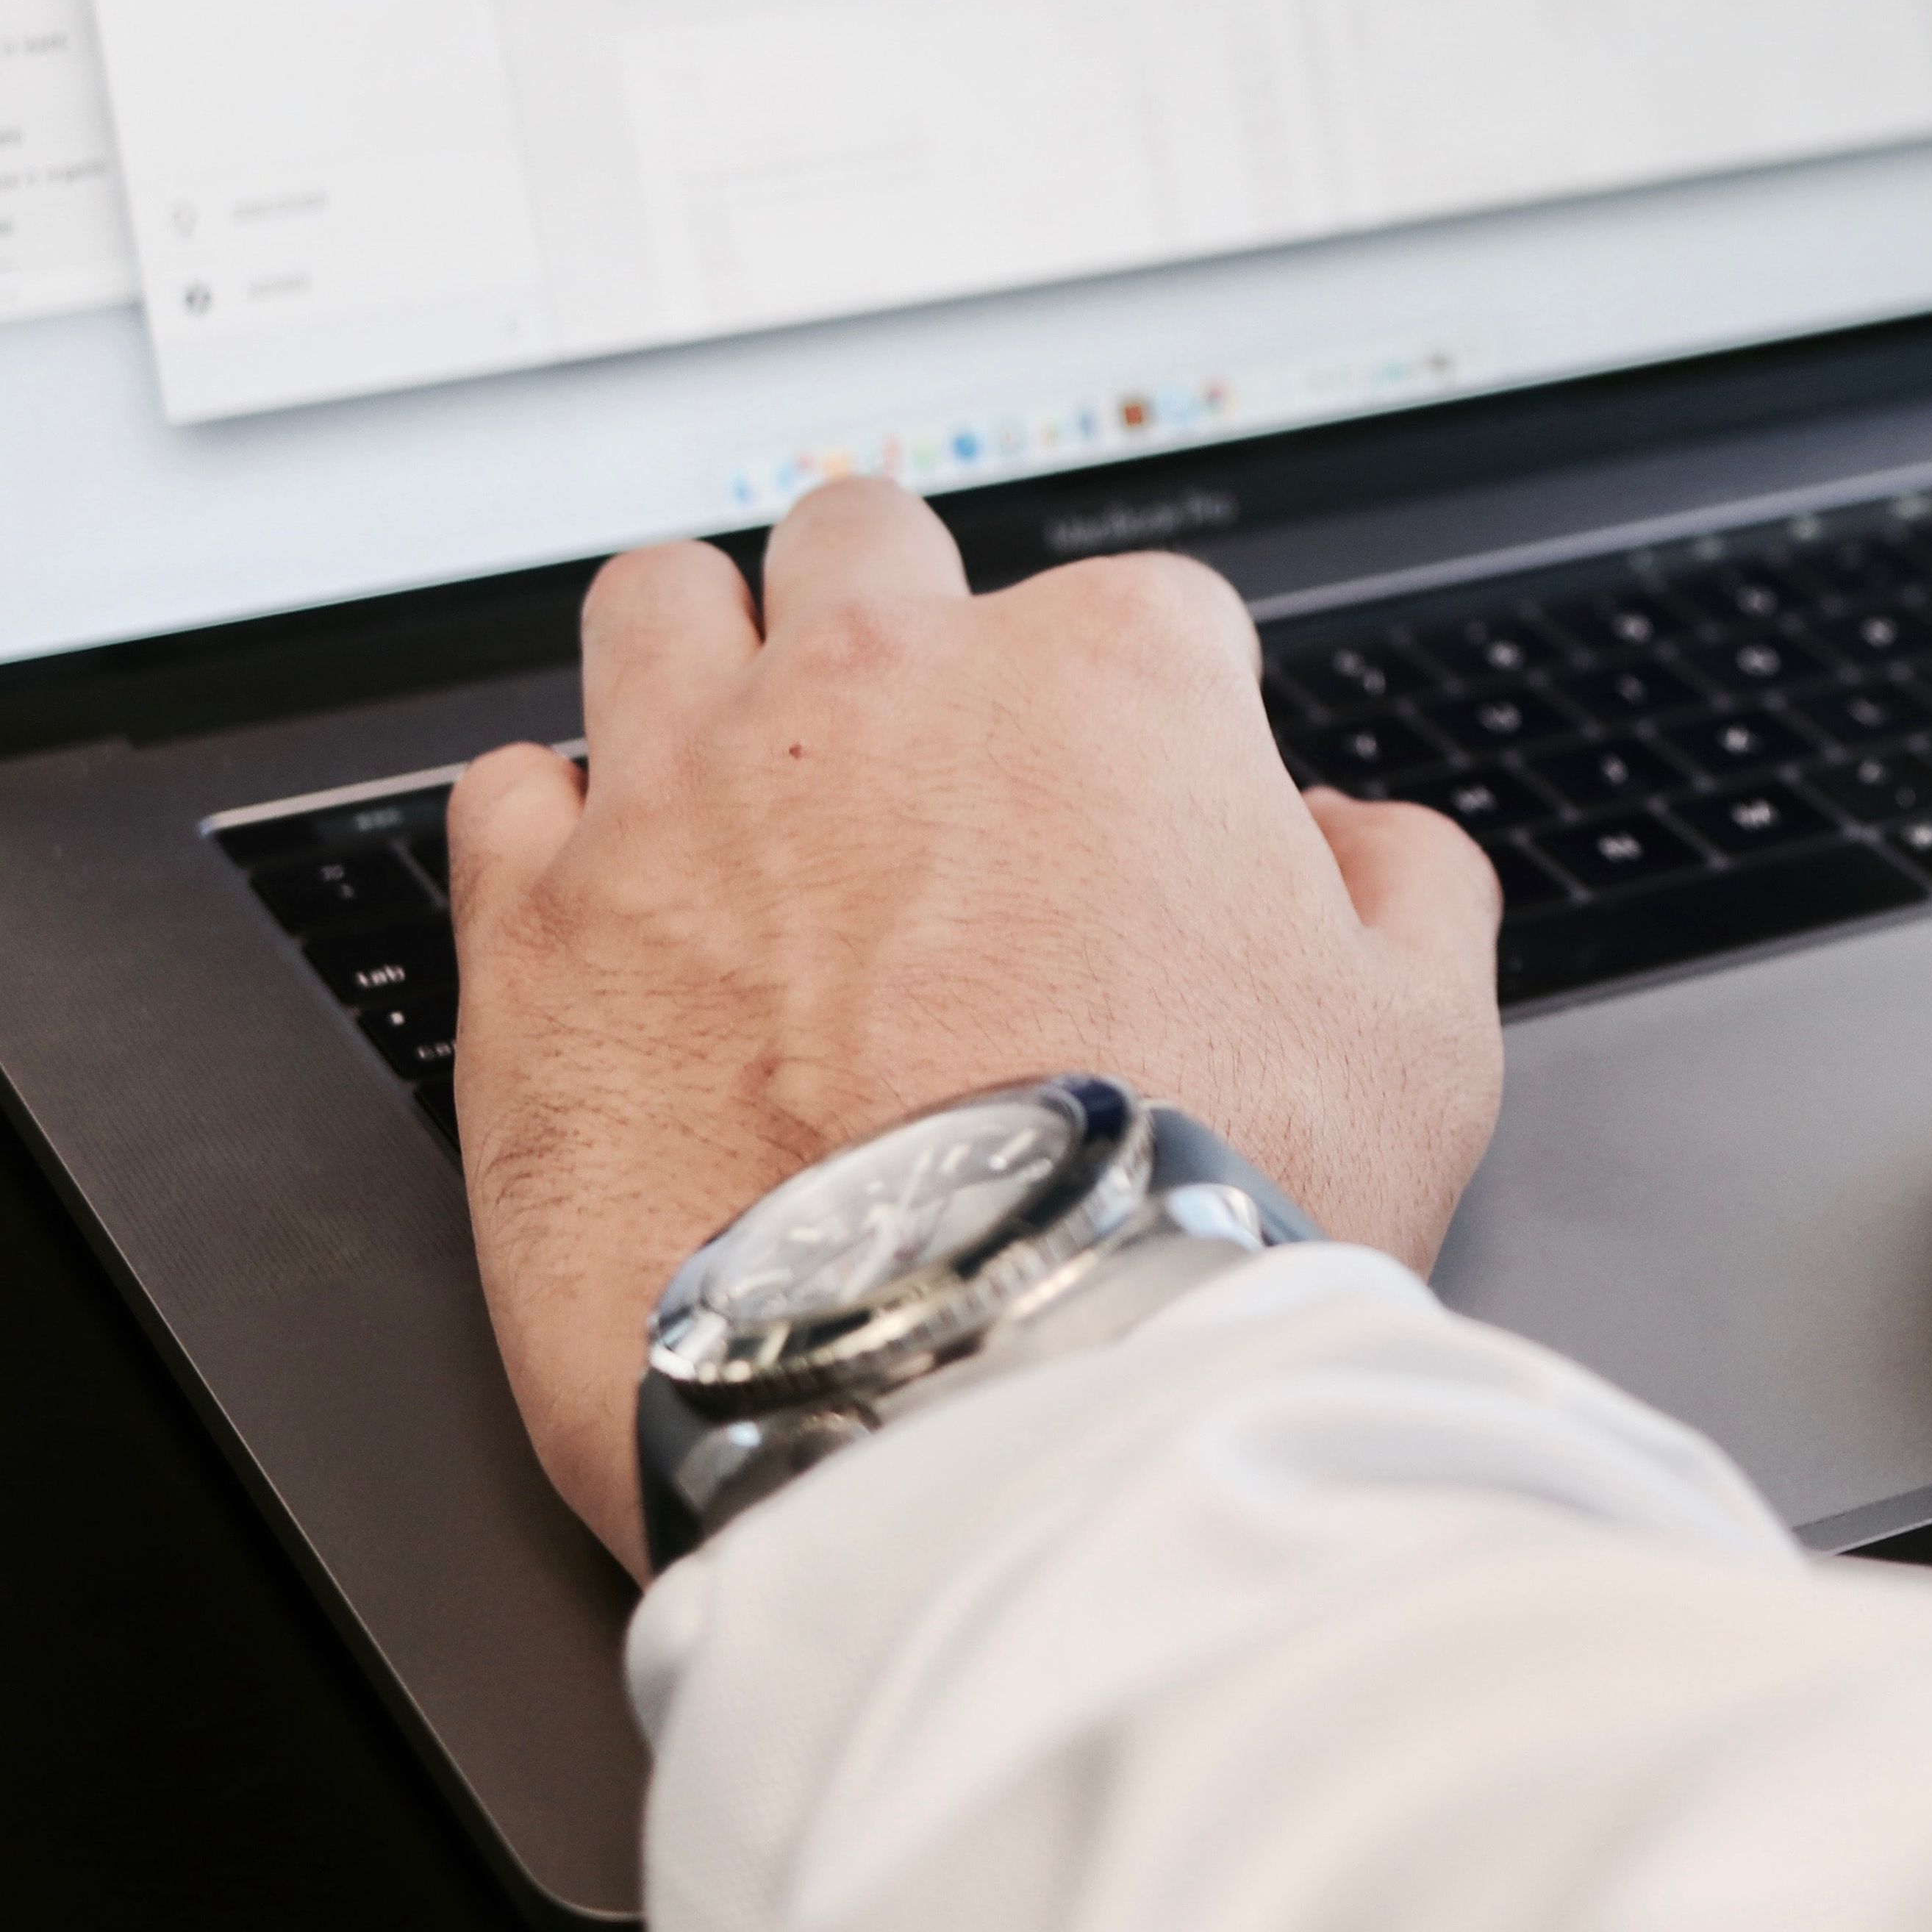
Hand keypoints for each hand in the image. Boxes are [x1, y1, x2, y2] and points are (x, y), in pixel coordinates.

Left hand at [447, 479, 1503, 1566]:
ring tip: (730, 769)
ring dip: (702, 661)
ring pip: (661, 602)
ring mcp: (694, 787)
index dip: (1145, 727)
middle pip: (867, 542)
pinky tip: (617, 910)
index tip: (1131, 830)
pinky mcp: (543, 923)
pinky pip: (508, 789)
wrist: (976, 1388)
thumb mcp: (1423, 1044)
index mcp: (1112, 675)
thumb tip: (1349, 836)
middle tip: (918, 757)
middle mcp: (888, 684)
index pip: (1137, 615)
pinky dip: (558, 834)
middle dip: (897, 623)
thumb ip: (1407, 884)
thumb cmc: (1197, 1220)